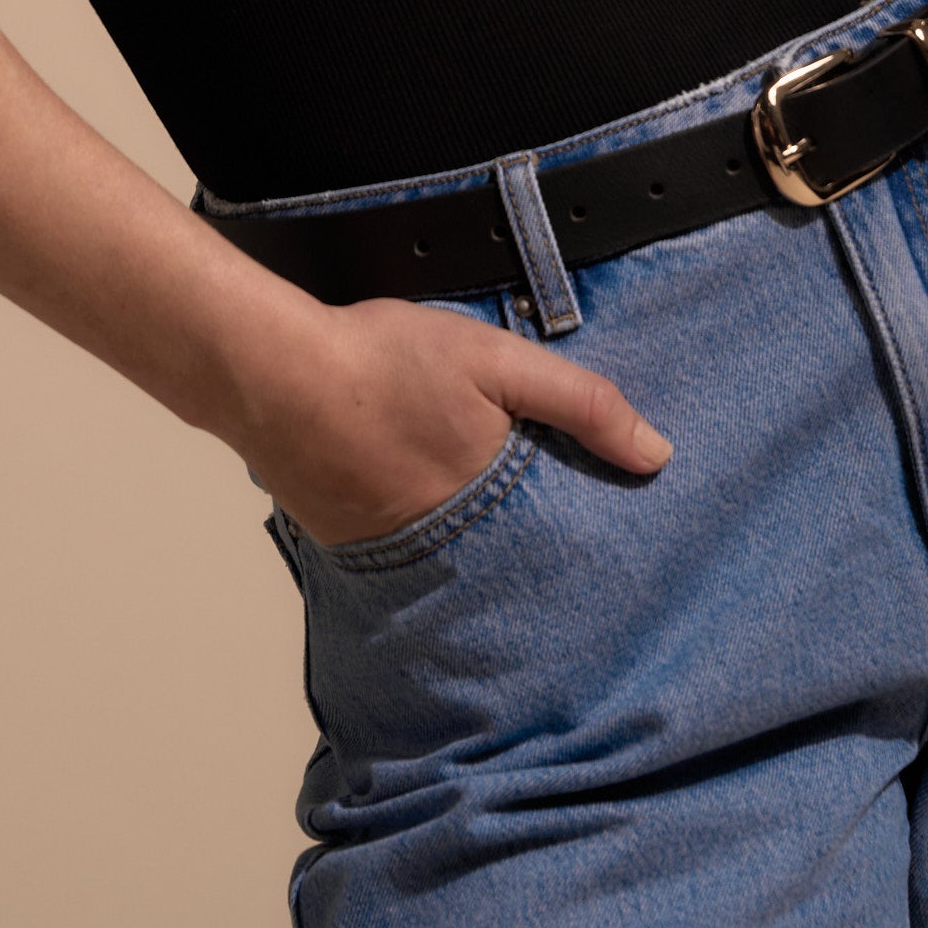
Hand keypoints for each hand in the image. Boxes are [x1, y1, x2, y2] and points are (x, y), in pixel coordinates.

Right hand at [232, 293, 669, 548]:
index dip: (588, 550)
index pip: (562, 550)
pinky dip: (421, 533)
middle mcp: (449, 547)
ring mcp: (395, 553)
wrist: (271, 376)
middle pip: (511, 566)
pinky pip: (405, 549)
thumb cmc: (383, 363)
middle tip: (562, 557)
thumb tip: (656, 455)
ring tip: (493, 528)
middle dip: (535, 562)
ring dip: (477, 547)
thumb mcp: (497, 361)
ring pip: (458, 561)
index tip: (620, 561)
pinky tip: (416, 499)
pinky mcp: (350, 544)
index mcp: (495, 506)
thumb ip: (579, 403)